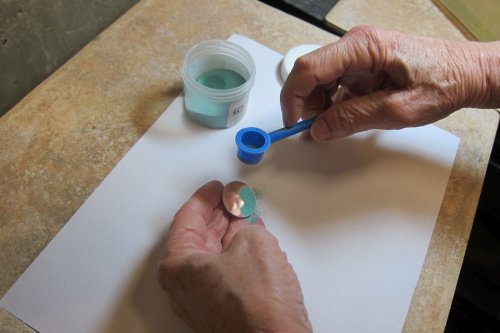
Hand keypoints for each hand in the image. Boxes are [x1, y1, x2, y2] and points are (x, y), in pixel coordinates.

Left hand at [155, 180, 311, 332]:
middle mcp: (183, 284)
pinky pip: (223, 269)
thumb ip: (243, 223)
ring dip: (229, 231)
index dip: (205, 197)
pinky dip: (235, 251)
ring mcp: (200, 298)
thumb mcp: (253, 242)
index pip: (187, 218)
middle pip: (199, 236)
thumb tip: (244, 222)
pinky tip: (249, 239)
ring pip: (212, 253)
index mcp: (178, 264)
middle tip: (232, 197)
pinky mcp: (218, 308)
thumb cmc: (258, 304)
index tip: (215, 187)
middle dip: (218, 213)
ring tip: (244, 214)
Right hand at [280, 25, 499, 140]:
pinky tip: (343, 118)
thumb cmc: (443, 82)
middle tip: (315, 130)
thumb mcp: (397, 109)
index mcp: (363, 47)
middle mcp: (356, 46)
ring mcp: (358, 56)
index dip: (295, 97)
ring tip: (335, 125)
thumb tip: (319, 129)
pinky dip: (333, 105)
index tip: (294, 122)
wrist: (466, 74)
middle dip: (307, 104)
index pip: (310, 67)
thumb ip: (353, 119)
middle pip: (311, 74)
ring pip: (321, 81)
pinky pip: (336, 85)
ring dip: (320, 106)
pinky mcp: (362, 67)